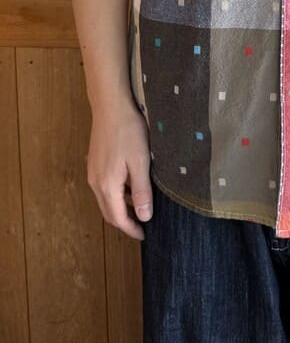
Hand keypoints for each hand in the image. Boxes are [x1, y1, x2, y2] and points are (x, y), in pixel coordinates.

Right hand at [86, 100, 152, 240]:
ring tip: (139, 209)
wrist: (111, 107)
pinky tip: (130, 188)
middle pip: (108, 212)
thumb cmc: (129, 132)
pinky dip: (116, 195)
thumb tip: (143, 217)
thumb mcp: (140, 162)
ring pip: (105, 200)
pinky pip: (104, 187)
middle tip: (141, 227)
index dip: (130, 229)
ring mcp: (93, 172)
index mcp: (107, 185)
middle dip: (124, 222)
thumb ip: (141, 191)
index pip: (117, 217)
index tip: (144, 236)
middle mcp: (95, 182)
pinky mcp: (94, 162)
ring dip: (120, 208)